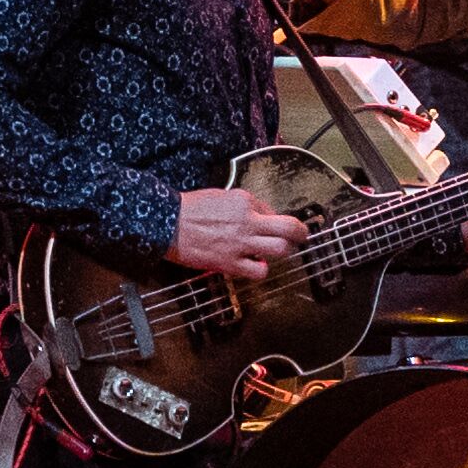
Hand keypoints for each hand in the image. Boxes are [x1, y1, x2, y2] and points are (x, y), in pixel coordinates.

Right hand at [170, 189, 308, 279]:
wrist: (166, 224)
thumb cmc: (190, 209)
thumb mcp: (221, 195)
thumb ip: (244, 204)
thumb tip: (262, 214)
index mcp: (244, 201)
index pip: (273, 210)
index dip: (275, 219)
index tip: (271, 224)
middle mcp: (247, 220)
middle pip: (290, 228)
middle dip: (301, 233)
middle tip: (301, 237)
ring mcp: (240, 243)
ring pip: (280, 250)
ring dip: (284, 252)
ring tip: (279, 253)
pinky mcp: (230, 262)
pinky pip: (259, 271)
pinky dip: (261, 270)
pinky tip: (255, 266)